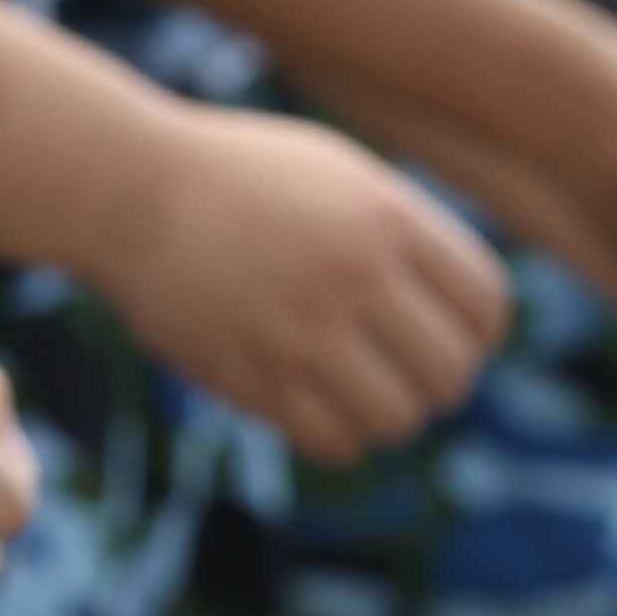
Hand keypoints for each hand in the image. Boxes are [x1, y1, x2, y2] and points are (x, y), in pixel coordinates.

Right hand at [94, 106, 510, 461]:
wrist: (130, 189)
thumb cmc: (236, 177)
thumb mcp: (336, 173)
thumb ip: (402, 230)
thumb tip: (460, 307)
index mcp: (389, 219)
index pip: (486, 305)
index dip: (479, 334)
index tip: (450, 338)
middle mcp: (358, 276)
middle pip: (451, 372)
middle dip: (437, 384)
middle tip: (404, 377)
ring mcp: (305, 331)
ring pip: (398, 418)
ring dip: (389, 418)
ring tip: (361, 398)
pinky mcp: (256, 376)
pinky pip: (334, 441)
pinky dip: (340, 440)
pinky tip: (320, 414)